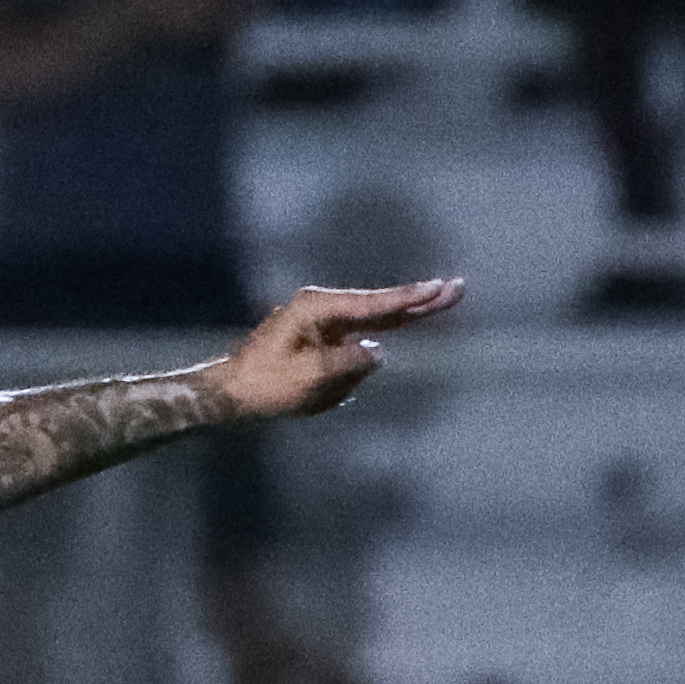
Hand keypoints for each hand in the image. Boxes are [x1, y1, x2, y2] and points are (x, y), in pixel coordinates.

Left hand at [206, 278, 459, 424]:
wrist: (228, 395)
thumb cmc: (263, 385)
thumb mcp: (309, 378)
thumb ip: (348, 363)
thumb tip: (377, 353)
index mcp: (318, 308)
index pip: (376, 304)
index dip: (411, 299)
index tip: (441, 288)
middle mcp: (323, 309)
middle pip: (382, 307)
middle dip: (417, 303)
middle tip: (456, 289)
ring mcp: (322, 325)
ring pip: (365, 337)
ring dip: (352, 372)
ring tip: (308, 393)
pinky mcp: (321, 343)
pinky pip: (349, 356)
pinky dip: (350, 372)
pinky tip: (319, 393)